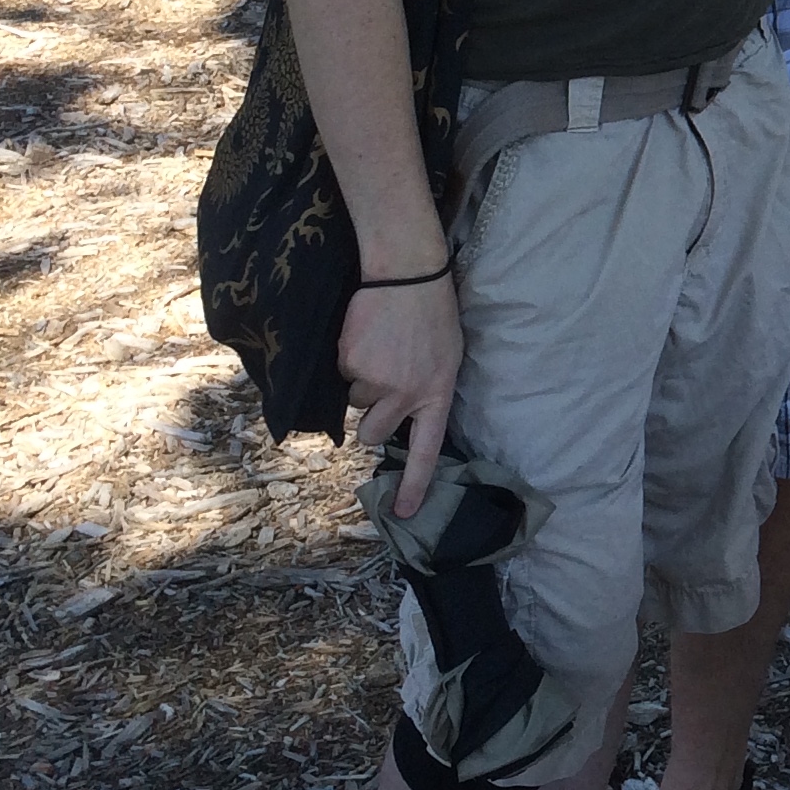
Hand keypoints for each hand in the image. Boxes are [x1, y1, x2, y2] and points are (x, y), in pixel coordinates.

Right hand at [341, 276, 462, 516]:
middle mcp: (407, 394)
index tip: (402, 514)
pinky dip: (350, 360)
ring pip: (355, 401)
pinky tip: (368, 337)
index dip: (414, 484)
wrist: (408, 276)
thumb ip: (427, 391)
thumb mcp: (446, 358)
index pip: (427, 450)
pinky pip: (342, 374)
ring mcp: (376, 381)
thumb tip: (406, 417)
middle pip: (373, 434)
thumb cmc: (433, 316)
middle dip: (369, 419)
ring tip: (381, 349)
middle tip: (380, 387)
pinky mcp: (351, 363)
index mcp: (437, 394)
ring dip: (362, 382)